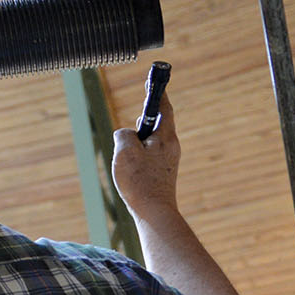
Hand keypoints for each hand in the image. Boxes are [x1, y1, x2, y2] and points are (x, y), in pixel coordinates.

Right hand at [112, 89, 181, 220]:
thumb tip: (126, 134)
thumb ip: (124, 134)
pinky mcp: (164, 172)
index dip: (158, 93)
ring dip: (138, 141)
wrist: (154, 212)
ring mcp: (168, 160)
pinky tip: (130, 167)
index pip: (164, 107)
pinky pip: (150, 155)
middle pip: (158, 124)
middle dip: (144, 121)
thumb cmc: (140, 181)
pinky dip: (139, 154)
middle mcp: (171, 146)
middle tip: (134, 124)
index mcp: (165, 137)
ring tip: (127, 155)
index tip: (154, 82)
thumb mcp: (124, 151)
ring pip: (152, 141)